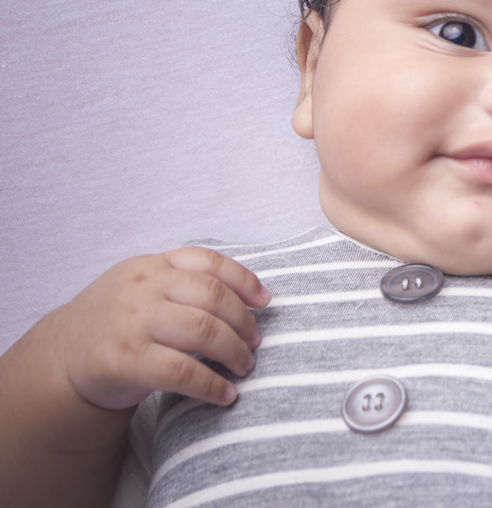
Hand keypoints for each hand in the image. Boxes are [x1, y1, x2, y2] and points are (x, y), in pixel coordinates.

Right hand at [55, 247, 271, 409]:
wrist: (61, 357)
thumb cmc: (119, 322)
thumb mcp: (144, 288)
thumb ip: (185, 285)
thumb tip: (252, 299)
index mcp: (152, 266)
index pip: (209, 262)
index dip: (244, 281)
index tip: (266, 301)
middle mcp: (142, 288)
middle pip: (213, 298)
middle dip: (244, 323)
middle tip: (254, 344)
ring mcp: (132, 323)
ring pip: (203, 331)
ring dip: (234, 352)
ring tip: (244, 367)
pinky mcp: (125, 361)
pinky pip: (182, 372)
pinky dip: (212, 385)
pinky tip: (225, 394)